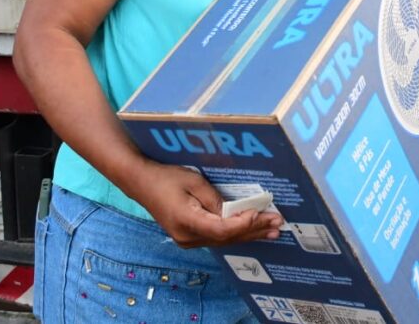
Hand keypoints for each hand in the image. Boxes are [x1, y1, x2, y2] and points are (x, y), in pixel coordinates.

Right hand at [133, 162, 282, 248]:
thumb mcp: (192, 181)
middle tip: (278, 223)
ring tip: (273, 230)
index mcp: (186, 221)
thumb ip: (214, 198)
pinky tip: (252, 230)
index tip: (259, 214)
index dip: (242, 224)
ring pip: (224, 240)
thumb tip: (234, 212)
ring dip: (249, 234)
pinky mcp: (190, 236)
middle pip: (226, 237)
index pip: (221, 229)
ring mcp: (188, 240)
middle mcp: (187, 237)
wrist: (141, 183)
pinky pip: (217, 237)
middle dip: (254, 229)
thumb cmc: (166, 177)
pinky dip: (236, 233)